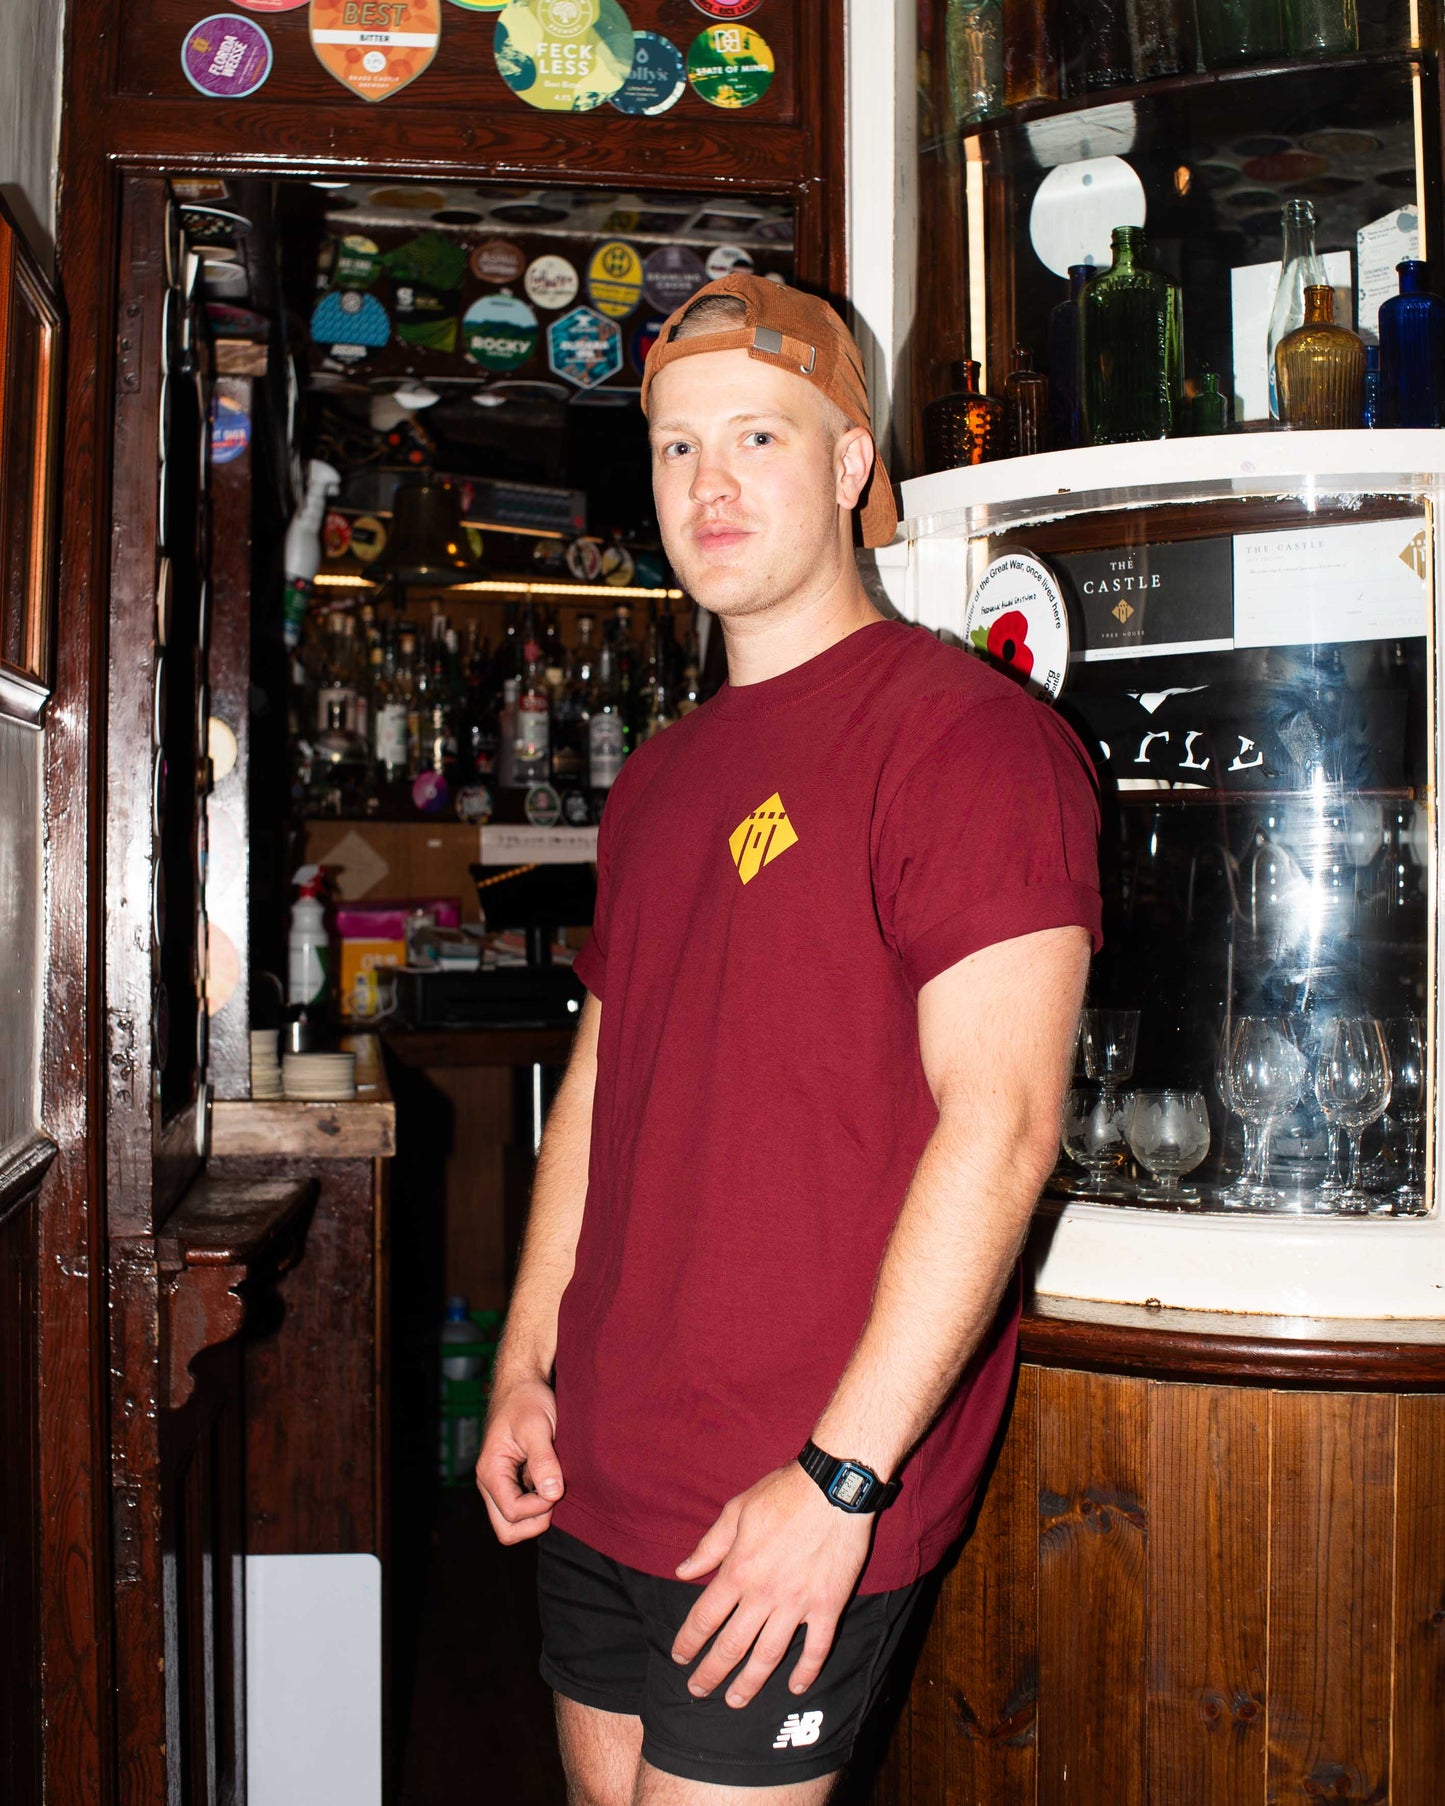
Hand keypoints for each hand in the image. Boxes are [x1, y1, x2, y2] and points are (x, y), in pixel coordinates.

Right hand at [475, 1376, 563, 1544]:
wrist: (522, 1382)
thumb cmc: (526, 1400)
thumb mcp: (537, 1427)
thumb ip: (543, 1461)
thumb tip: (552, 1494)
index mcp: (491, 1471)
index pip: (512, 1514)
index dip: (539, 1508)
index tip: (556, 1486)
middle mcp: (490, 1482)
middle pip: (507, 1529)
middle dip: (534, 1522)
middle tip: (554, 1497)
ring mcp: (500, 1482)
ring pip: (513, 1521)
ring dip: (537, 1513)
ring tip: (553, 1486)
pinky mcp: (512, 1479)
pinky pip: (521, 1506)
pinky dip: (538, 1502)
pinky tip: (551, 1480)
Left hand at [671, 1462, 872, 1707]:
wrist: (834, 1487)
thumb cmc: (782, 1493)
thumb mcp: (737, 1510)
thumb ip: (709, 1546)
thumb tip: (682, 1572)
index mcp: (738, 1570)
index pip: (705, 1617)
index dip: (689, 1641)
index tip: (680, 1657)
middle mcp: (764, 1594)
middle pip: (731, 1644)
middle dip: (711, 1672)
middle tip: (698, 1690)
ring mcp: (798, 1603)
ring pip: (769, 1655)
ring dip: (750, 1682)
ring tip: (735, 1701)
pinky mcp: (828, 1605)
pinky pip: (816, 1647)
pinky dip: (806, 1671)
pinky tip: (795, 1687)